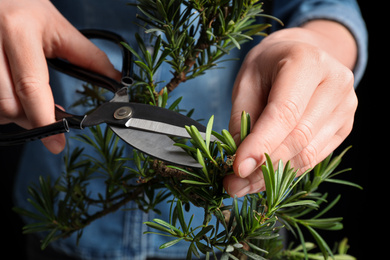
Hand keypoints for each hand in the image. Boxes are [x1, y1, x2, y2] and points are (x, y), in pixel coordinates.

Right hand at [0, 0, 119, 153]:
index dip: (46, 120)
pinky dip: (2, 108)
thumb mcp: (59, 28)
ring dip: (14, 115)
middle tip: (47, 117)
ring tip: (29, 103)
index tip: (57, 142)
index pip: (31, 87)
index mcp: (20, 32)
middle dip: (31, 119)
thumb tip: (115, 81)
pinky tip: (12, 97)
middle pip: (8, 105)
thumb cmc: (25, 7)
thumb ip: (89, 57)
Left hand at [224, 21, 357, 196]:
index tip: (238, 168)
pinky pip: (314, 157)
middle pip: (298, 137)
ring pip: (308, 153)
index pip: (285, 113)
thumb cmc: (269, 65)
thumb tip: (240, 161)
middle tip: (233, 184)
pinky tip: (265, 178)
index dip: (261, 144)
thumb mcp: (246, 81)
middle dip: (263, 167)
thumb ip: (242, 118)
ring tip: (243, 186)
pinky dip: (288, 171)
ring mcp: (346, 107)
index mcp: (307, 62)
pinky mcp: (345, 126)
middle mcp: (335, 83)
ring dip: (273, 176)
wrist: (302, 54)